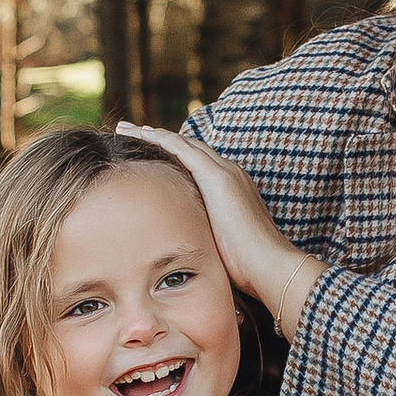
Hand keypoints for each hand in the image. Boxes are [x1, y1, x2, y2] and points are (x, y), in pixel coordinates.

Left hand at [114, 124, 323, 335]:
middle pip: (188, 148)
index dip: (172, 156)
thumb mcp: (219, 246)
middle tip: (131, 131)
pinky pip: (183, 148)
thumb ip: (203, 237)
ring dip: (153, 133)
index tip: (148, 156)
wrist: (267, 265)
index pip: (196, 165)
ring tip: (128, 128)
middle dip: (158, 138)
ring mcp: (225, 172)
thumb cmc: (246, 267)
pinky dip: (161, 139)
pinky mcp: (217, 176)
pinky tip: (142, 133)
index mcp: (231, 190)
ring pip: (183, 143)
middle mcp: (230, 174)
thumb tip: (182, 252)